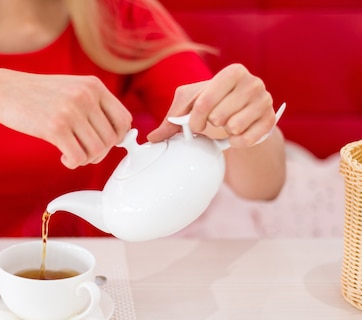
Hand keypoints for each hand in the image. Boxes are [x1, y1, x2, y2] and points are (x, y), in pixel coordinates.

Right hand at [0, 69, 132, 168]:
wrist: (2, 89)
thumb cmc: (36, 94)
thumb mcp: (71, 89)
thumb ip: (94, 105)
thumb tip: (117, 137)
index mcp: (94, 86)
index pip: (124, 120)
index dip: (116, 138)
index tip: (100, 143)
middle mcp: (86, 96)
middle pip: (111, 140)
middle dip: (98, 153)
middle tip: (82, 152)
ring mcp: (72, 111)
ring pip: (97, 150)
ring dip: (86, 159)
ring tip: (71, 154)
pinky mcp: (55, 127)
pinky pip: (78, 157)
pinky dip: (73, 163)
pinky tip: (62, 158)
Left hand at [147, 64, 275, 147]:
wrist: (241, 113)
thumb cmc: (213, 104)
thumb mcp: (190, 104)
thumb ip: (171, 118)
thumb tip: (152, 138)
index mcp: (232, 72)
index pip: (205, 101)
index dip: (194, 119)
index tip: (193, 126)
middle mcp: (253, 83)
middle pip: (219, 116)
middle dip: (209, 125)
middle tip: (213, 123)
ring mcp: (265, 101)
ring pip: (234, 127)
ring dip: (224, 133)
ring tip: (226, 126)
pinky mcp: (271, 120)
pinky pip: (248, 139)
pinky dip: (237, 143)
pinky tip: (235, 136)